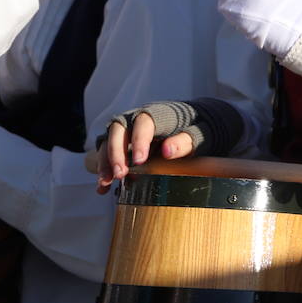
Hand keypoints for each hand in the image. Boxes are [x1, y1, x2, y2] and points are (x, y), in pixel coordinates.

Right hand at [96, 98, 244, 193]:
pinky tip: (102, 188)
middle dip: (116, 152)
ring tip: (106, 183)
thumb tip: (167, 151)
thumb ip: (185, 142)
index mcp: (159, 113)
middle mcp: (138, 118)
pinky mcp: (122, 143)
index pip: (144, 122)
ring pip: (108, 141)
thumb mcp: (199, 136)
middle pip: (119, 130)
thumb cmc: (197, 131)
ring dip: (105, 162)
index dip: (139, 140)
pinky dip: (104, 170)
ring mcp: (128, 130)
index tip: (140, 161)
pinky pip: (107, 154)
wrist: (194, 128)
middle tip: (121, 174)